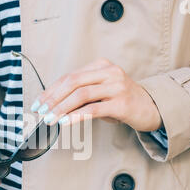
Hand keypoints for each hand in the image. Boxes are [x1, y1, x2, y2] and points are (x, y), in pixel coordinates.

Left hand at [31, 58, 161, 131]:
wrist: (151, 108)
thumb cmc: (121, 101)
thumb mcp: (101, 92)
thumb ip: (81, 93)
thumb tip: (52, 106)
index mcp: (101, 66)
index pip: (69, 76)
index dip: (50, 90)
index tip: (37, 103)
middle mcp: (109, 72)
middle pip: (72, 82)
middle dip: (52, 98)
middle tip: (40, 112)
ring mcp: (116, 86)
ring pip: (81, 95)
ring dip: (61, 108)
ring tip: (49, 119)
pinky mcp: (121, 103)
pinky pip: (94, 109)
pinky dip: (76, 116)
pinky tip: (65, 123)